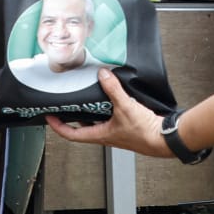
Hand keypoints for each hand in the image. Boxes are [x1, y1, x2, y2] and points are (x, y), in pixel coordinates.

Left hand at [45, 68, 170, 157]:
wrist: (164, 139)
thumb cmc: (145, 133)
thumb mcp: (125, 107)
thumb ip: (113, 90)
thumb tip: (103, 75)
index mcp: (100, 135)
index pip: (71, 134)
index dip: (57, 126)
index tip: (49, 117)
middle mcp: (105, 134)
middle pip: (82, 127)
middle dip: (72, 116)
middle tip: (64, 105)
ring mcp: (115, 131)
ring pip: (96, 121)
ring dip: (89, 110)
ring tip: (84, 96)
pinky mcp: (125, 125)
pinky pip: (109, 116)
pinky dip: (105, 107)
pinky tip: (109, 97)